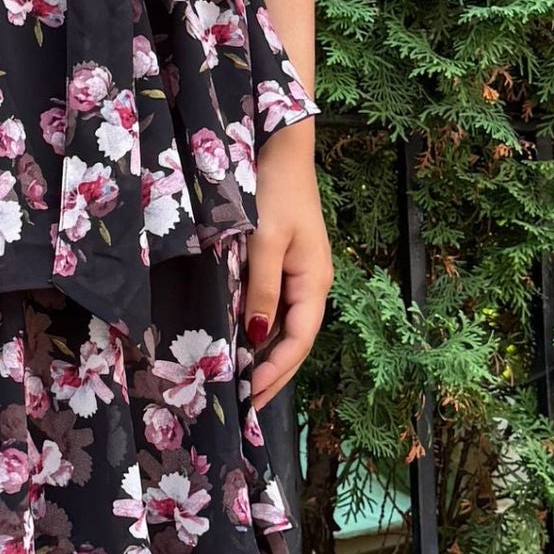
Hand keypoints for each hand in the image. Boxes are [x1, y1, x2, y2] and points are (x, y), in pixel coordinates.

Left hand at [244, 125, 331, 407]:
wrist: (281, 148)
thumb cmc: (275, 192)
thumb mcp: (265, 242)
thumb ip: (262, 290)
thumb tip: (260, 338)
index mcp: (315, 283)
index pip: (298, 342)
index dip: (275, 373)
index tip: (249, 398)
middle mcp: (311, 285)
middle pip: (294, 342)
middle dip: (271, 375)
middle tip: (243, 405)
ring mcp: (299, 276)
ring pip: (284, 328)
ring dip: (265, 357)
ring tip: (239, 384)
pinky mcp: (285, 265)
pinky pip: (275, 309)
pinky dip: (260, 332)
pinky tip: (241, 343)